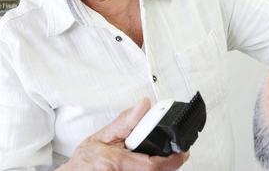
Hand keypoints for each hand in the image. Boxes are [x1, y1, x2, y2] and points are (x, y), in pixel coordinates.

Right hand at [59, 98, 188, 170]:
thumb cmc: (85, 160)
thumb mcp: (102, 136)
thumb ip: (125, 122)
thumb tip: (143, 105)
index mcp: (114, 162)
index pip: (151, 164)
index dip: (171, 160)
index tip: (183, 152)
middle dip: (169, 163)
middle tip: (177, 153)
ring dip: (161, 166)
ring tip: (163, 157)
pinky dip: (151, 169)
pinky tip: (149, 163)